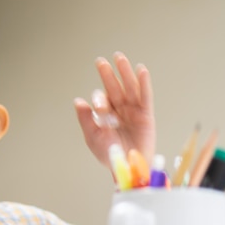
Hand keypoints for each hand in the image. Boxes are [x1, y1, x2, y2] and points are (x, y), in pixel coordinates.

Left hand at [74, 52, 155, 167]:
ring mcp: (133, 111)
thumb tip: (78, 101)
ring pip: (129, 88)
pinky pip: (145, 97)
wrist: (127, 166)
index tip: (100, 109)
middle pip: (114, 89)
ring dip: (125, 73)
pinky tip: (141, 70)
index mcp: (105, 115)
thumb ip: (86, 120)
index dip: (100, 100)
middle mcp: (119, 110)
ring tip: (119, 58)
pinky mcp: (146, 115)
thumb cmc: (109, 154)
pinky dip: (143, 84)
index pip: (101, 100)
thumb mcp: (93, 138)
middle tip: (100, 62)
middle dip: (108, 75)